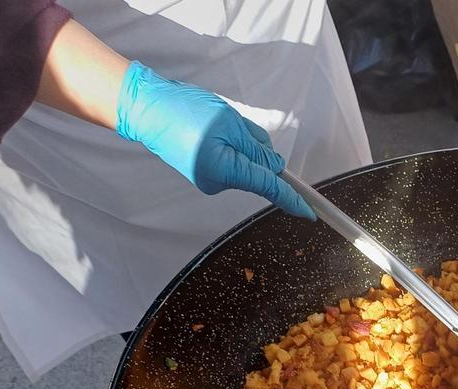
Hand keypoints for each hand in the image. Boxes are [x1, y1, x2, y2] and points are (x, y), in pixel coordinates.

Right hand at [115, 61, 311, 218]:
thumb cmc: (184, 110)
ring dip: (241, 144)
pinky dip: (230, 147)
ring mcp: (209, 180)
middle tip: (233, 124)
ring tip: (214, 125)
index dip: (293, 199)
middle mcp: (218, 183)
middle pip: (258, 172)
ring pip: (245, 165)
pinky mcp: (204, 173)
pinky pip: (231, 162)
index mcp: (226, 170)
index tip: (310, 212)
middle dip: (257, 150)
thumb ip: (257, 147)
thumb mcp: (231, 122)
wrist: (146, 108)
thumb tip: (276, 166)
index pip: (270, 188)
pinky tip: (209, 132)